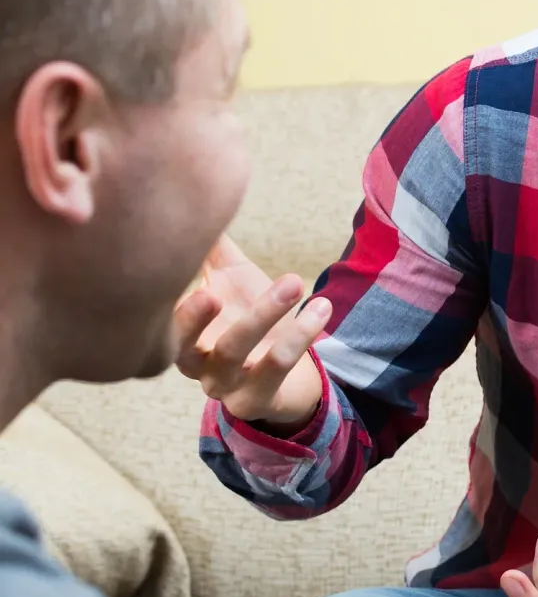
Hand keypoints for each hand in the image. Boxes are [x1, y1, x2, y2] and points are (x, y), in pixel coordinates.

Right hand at [173, 236, 328, 425]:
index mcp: (175, 330)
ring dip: (265, 315)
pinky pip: (277, 368)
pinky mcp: (256, 399)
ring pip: (235, 352)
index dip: (158, 298)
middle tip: (212, 290)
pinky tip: (321, 308)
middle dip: (194, 318)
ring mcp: (222, 385)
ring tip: (293, 283)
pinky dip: (300, 336)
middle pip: (183, 343)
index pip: (157, 318)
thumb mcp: (228, 278)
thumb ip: (210, 247)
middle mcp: (190, 361)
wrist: (287, 366)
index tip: (169, 268)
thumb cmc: (248, 314)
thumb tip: (197, 198)